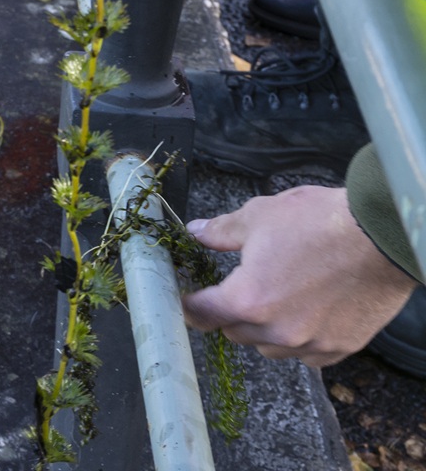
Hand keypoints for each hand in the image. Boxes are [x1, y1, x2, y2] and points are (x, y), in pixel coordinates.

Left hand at [181, 186, 418, 367]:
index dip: (190, 304)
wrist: (382, 235)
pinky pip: (308, 356)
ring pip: (270, 348)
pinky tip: (304, 317)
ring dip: (264, 330)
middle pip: (235, 333)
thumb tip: (196, 232)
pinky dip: (301, 341)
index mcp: (247, 300)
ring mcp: (311, 342)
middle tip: (237, 291)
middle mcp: (277, 330)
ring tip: (274, 301)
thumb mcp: (259, 216)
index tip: (188, 299)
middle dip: (230, 313)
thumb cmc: (319, 222)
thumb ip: (221, 232)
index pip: (202, 314)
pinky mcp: (341, 347)